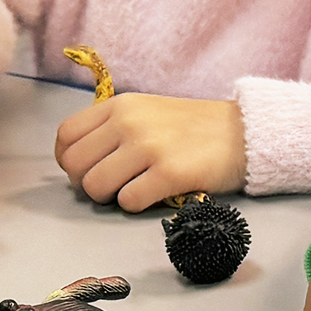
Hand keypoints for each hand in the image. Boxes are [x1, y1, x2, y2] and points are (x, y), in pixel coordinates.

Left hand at [54, 94, 246, 211]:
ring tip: (133, 190)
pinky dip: (136, 205)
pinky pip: (127, 202)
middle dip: (86, 184)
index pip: (66, 136)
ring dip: (110, 197)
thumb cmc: (193, 127)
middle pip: (75, 166)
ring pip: (96, 187)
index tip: (87, 169)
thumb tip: (78, 162)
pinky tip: (154, 194)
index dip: (69, 160)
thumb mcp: (147, 112)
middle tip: (111, 186)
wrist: (244, 132)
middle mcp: (129, 122)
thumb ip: (112, 128)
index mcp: (121, 105)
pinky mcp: (169, 173)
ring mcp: (149, 147)